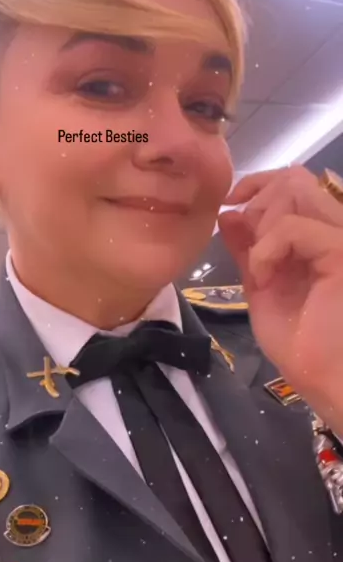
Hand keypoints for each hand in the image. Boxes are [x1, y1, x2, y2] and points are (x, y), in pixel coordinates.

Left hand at [219, 166, 342, 432]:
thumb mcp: (263, 291)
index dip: (259, 183)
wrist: (330, 382)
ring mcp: (342, 236)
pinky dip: (266, 250)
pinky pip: (293, 227)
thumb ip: (249, 251)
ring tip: (261, 269)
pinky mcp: (341, 250)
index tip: (231, 203)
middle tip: (251, 251)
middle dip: (257, 204)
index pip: (294, 182)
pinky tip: (266, 279)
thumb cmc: (305, 347)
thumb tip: (230, 214)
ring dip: (263, 226)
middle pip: (294, 178)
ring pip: (295, 190)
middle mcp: (337, 228)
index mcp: (321, 236)